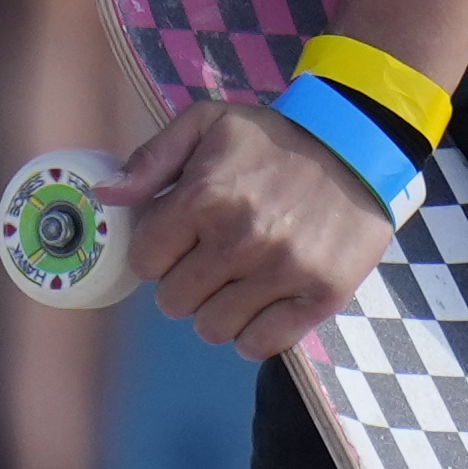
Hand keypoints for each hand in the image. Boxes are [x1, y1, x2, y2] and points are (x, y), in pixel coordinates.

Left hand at [114, 92, 397, 362]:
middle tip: (210, 261)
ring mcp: (283, 271)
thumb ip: (151, 159)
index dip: (157, 253)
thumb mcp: (208, 123)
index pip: (145, 261)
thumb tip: (106, 195)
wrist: (360, 144)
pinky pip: (261, 345)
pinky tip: (263, 304)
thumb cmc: (275, 136)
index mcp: (204, 196)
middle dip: (184, 283)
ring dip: (218, 311)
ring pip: (213, 329)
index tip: (178, 241)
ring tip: (238, 282)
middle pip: (174, 302)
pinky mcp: (321, 294)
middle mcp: (240, 238)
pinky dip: (255, 333)